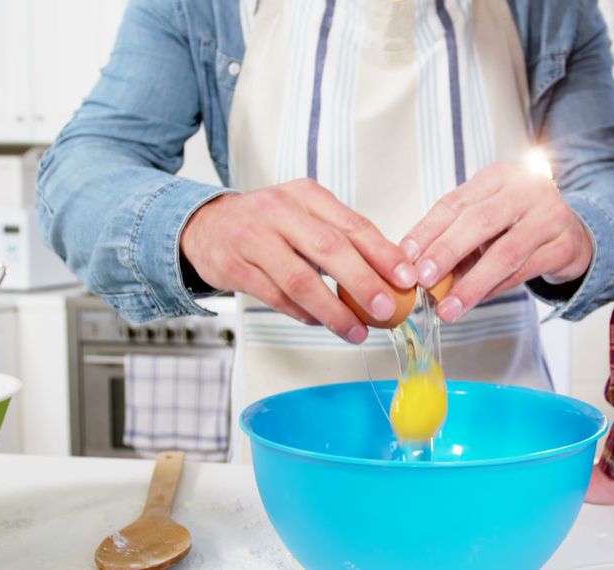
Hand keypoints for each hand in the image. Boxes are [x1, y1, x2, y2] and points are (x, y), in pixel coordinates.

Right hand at [180, 179, 416, 342]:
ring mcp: (253, 238)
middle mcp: (279, 211)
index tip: (406, 278)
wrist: (206, 226)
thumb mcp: (306, 214)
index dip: (383, 253)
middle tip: (387, 309)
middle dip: (363, 282)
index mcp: (306, 195)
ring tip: (357, 331)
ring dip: (333, 311)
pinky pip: (276, 297)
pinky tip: (321, 323)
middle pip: (329, 249)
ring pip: (300, 280)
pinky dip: (302, 313)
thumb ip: (343, 237)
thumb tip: (392, 271)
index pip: (352, 224)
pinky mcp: (234, 267)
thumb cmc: (269, 224)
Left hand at [400, 161, 592, 322]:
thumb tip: (417, 269)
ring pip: (504, 253)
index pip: (455, 202)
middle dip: (446, 252)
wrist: (573, 232)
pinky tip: (475, 302)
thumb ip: (456, 238)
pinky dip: (496, 289)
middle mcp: (526, 189)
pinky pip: (524, 272)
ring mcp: (550, 216)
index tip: (405, 257)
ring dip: (471, 284)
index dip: (427, 230)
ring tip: (447, 308)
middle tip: (422, 279)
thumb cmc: (519, 224)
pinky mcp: (564, 246)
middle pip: (479, 221)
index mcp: (498, 176)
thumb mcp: (487, 220)